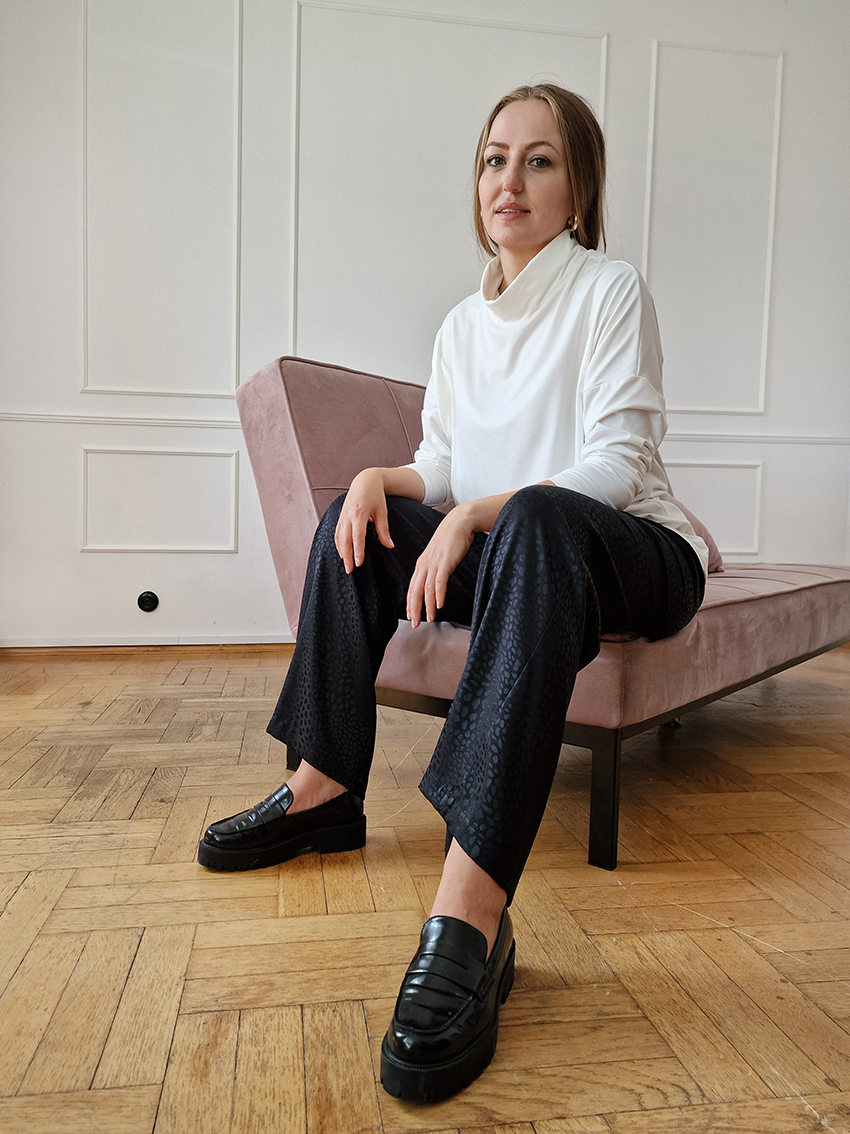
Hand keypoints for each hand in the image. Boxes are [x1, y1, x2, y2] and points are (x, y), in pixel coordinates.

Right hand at [334, 469, 393, 573]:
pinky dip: (338, 544)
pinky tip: (342, 553)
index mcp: (359, 514)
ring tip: (346, 565)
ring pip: (338, 537)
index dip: (357, 551)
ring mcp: (342, 516)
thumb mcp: (382, 512)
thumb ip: (384, 530)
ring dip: (341, 552)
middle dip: (347, 556)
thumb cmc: (375, 496)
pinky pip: (336, 533)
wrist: (365, 481)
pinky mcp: (340, 517)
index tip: (359, 563)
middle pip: (345, 540)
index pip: (357, 537)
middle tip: (350, 570)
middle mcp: (348, 516)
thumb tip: (389, 545)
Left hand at [407, 506, 474, 627]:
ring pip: (427, 589)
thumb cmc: (451, 539)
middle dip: (414, 609)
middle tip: (415, 624)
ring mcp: (434, 563)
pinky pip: (439, 581)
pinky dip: (438, 594)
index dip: (410, 603)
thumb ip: (434, 569)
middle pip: (415, 591)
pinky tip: (439, 605)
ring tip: (429, 619)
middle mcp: (424, 565)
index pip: (412, 587)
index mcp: (422, 564)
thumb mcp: (438, 555)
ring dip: (427, 606)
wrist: (460, 522)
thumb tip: (434, 583)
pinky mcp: (445, 562)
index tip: (411, 616)